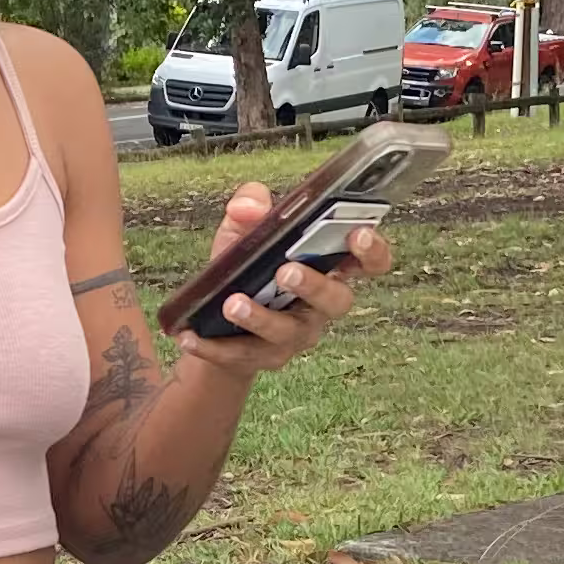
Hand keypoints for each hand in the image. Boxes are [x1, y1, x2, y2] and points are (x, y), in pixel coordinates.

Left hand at [176, 184, 389, 376]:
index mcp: (328, 266)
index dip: (372, 250)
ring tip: (232, 302)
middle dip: (314, 286)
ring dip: (260, 317)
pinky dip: (215, 346)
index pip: (369, 262)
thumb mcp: (244, 231)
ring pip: (287, 331)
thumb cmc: (247, 268)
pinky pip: (241, 355)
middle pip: (336, 300)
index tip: (357, 234)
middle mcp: (320, 305)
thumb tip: (247, 207)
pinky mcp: (263, 357)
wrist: (217, 321)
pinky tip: (190, 336)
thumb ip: (250, 207)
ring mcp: (295, 335)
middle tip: (285, 272)